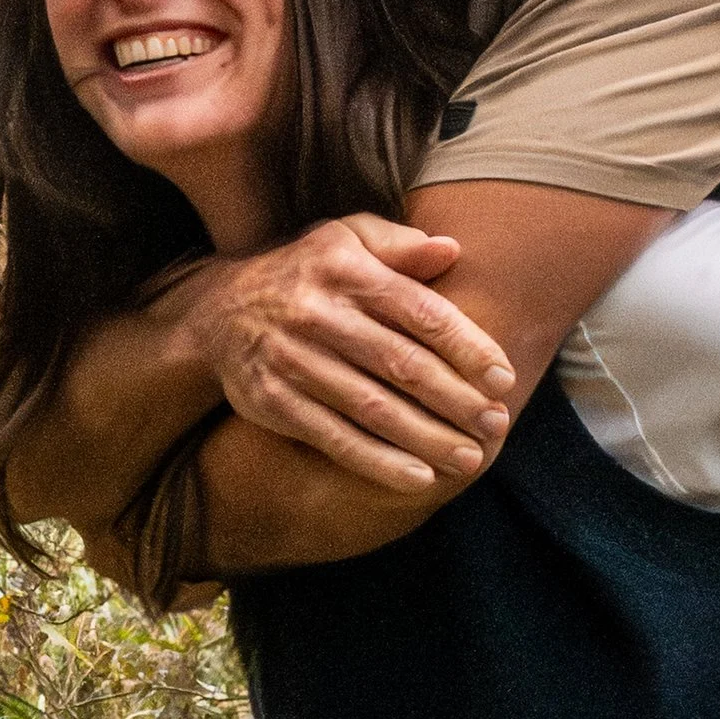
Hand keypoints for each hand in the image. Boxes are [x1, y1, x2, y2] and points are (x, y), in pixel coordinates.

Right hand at [188, 215, 515, 488]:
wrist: (216, 312)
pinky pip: (333, 437)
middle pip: (402, 364)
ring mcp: (293, 360)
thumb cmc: (303, 274)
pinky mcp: (273, 401)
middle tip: (496, 425)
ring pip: (372, 407)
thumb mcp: (344, 240)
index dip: (467, 347)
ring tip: (469, 459)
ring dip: (426, 437)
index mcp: (347, 271)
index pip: (420, 312)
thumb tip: (452, 248)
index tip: (502, 379)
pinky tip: (417, 478)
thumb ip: (398, 245)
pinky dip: (377, 461)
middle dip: (455, 399)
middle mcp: (319, 314)